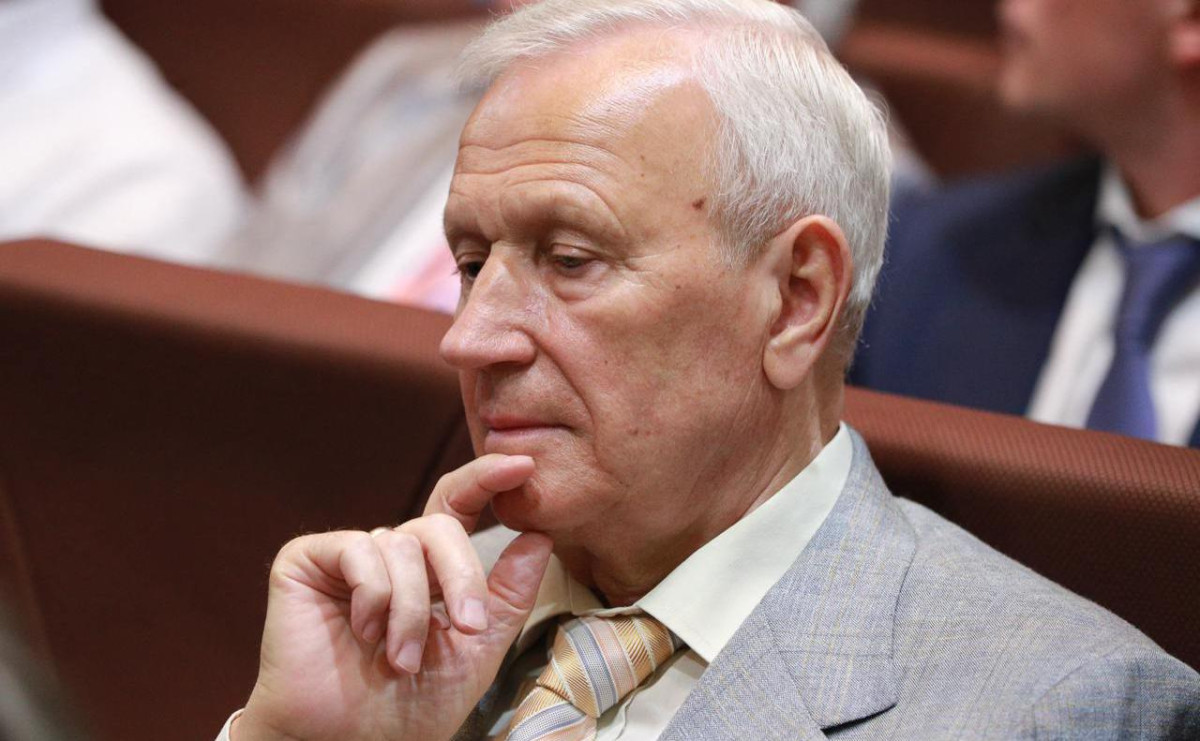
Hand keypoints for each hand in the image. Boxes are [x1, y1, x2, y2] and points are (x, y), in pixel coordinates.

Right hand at [233, 455, 552, 740]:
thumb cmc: (410, 706)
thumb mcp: (478, 650)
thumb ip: (509, 594)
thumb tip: (540, 536)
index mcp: (431, 568)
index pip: (460, 505)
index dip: (488, 479)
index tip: (525, 465)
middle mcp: (392, 553)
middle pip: (441, 526)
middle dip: (463, 577)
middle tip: (467, 629)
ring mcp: (349, 555)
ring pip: (403, 546)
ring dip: (411, 611)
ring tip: (400, 659)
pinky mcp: (307, 560)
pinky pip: (359, 550)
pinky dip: (373, 595)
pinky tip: (362, 631)